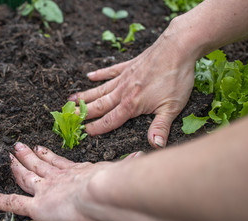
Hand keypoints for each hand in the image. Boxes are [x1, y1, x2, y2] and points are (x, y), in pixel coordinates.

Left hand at [0, 142, 142, 220]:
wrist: (105, 190)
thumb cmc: (115, 184)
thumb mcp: (122, 172)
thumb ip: (129, 165)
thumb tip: (142, 156)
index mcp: (76, 172)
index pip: (57, 162)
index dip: (46, 155)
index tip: (38, 147)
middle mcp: (58, 178)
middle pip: (38, 166)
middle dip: (27, 156)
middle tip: (16, 146)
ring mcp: (46, 190)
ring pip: (25, 177)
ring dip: (15, 168)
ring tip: (7, 158)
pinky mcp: (38, 204)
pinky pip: (12, 203)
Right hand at [69, 35, 195, 147]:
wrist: (177, 47)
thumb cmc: (176, 78)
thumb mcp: (172, 107)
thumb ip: (161, 127)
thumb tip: (155, 146)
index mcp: (131, 104)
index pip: (110, 120)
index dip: (97, 127)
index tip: (84, 132)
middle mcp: (123, 92)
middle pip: (99, 105)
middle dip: (84, 112)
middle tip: (69, 116)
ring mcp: (124, 77)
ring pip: (101, 89)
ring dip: (86, 95)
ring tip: (71, 98)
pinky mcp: (128, 65)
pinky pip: (110, 71)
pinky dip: (99, 74)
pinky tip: (90, 76)